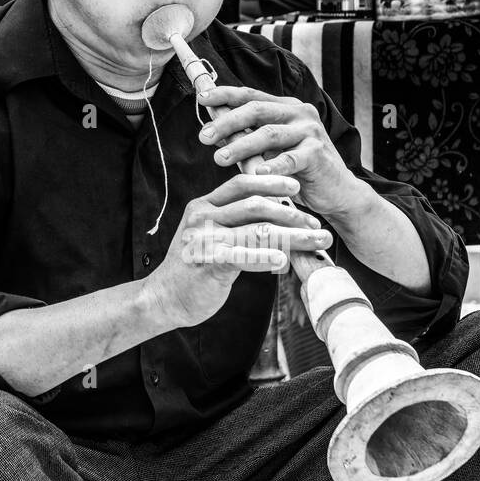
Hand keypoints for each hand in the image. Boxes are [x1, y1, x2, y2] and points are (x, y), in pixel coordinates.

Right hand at [144, 173, 331, 328]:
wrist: (164, 298)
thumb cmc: (194, 268)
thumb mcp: (209, 235)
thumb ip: (233, 222)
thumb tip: (273, 215)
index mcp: (203, 205)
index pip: (240, 184)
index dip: (270, 182)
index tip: (296, 187)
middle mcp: (202, 217)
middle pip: (254, 206)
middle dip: (290, 214)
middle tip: (315, 224)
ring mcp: (203, 239)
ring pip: (256, 231)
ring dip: (292, 236)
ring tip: (316, 241)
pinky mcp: (207, 263)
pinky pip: (242, 256)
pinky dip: (265, 257)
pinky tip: (284, 261)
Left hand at [195, 85, 362, 217]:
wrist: (337, 191)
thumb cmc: (298, 170)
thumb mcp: (271, 150)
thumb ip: (249, 137)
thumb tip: (213, 131)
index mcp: (286, 107)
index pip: (251, 95)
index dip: (225, 95)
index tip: (202, 99)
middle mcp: (299, 113)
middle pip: (256, 110)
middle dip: (227, 122)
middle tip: (204, 137)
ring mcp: (310, 131)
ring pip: (269, 134)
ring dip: (241, 146)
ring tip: (219, 158)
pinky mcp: (318, 153)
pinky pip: (290, 159)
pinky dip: (272, 166)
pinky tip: (256, 173)